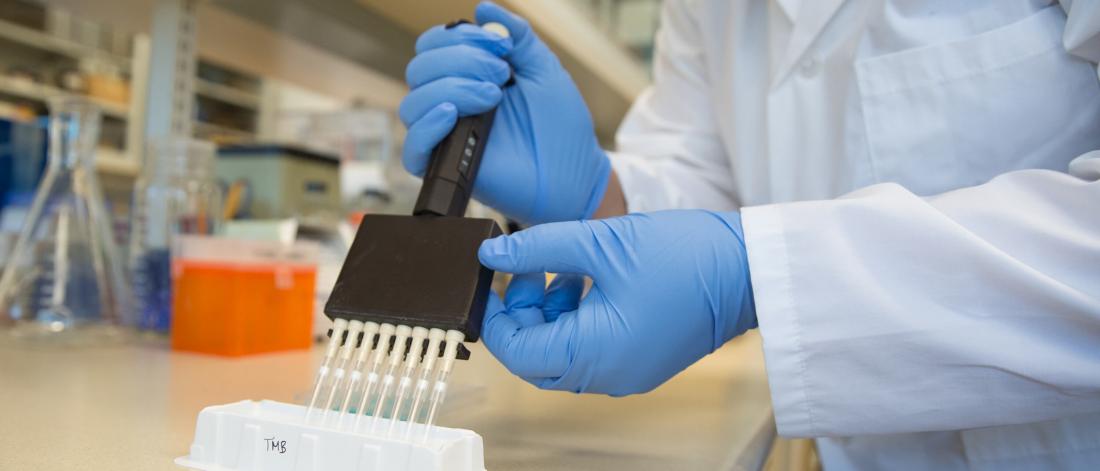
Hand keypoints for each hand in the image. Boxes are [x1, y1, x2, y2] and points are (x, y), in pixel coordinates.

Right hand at [400, 1, 610, 224]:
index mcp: (467, 78)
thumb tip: (483, 7)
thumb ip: (518, 36)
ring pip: (413, 102)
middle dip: (461, 60)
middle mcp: (451, 104)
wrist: (575, 176)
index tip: (502, 46)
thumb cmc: (562, 128)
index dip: (460, 37)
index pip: (434, 47)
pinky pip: (413, 149)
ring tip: (493, 97)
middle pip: (420, 69)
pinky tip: (455, 114)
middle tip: (502, 74)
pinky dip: (428, 126)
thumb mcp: (544, 70)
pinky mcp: (448, 167)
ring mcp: (448, 136)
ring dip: (452, 88)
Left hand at [478, 210, 756, 394]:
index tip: (490, 281)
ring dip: (550, 313)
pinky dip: (576, 318)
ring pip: (561, 353)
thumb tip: (492, 252)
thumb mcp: (600, 242)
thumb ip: (538, 247)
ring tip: (562, 269)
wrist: (749, 269)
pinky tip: (587, 280)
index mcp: (594, 354)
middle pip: (535, 357)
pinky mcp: (639, 359)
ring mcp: (625, 372)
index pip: (516, 352)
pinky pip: (589, 349)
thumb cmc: (686, 256)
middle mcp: (607, 375)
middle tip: (529, 268)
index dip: (494, 317)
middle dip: (523, 313)